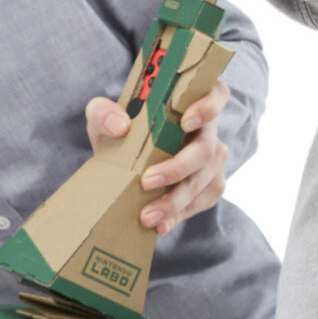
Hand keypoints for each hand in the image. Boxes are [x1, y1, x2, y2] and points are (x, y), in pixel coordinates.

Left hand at [84, 79, 232, 235]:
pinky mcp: (208, 187)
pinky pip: (201, 203)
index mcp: (189, 103)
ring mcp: (211, 161)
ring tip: (148, 216)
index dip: (207, 107)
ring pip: (205, 181)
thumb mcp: (101, 116)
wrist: (121, 161)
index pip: (216, 94)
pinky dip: (179, 215)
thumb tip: (119, 126)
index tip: (185, 123)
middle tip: (147, 181)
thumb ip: (103, 112)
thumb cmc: (119, 130)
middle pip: (207, 149)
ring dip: (177, 201)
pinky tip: (160, 224)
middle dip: (178, 168)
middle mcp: (207, 131)